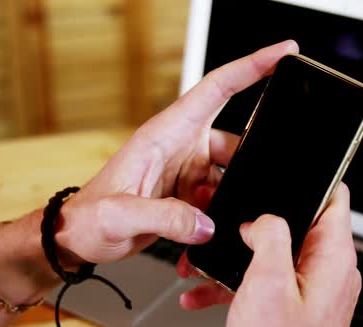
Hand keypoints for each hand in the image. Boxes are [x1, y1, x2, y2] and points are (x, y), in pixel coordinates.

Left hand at [54, 40, 299, 265]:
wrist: (80, 236)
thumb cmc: (89, 216)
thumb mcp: (120, 215)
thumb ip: (165, 218)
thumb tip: (206, 224)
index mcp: (165, 133)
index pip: (216, 89)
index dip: (252, 66)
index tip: (283, 53)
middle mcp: (180, 145)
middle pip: (235, 139)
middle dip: (250, 161)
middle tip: (258, 183)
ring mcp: (186, 167)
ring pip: (230, 171)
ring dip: (230, 195)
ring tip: (213, 216)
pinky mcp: (189, 190)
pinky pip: (219, 194)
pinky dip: (220, 211)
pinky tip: (207, 227)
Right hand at [177, 184, 361, 326]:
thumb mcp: (269, 283)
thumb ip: (270, 236)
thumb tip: (264, 217)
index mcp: (332, 257)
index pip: (335, 198)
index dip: (313, 177)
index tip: (288, 166)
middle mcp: (325, 270)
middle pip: (294, 223)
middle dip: (256, 221)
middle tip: (230, 217)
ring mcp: (309, 288)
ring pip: (270, 254)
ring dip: (237, 256)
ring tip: (206, 261)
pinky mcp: (291, 305)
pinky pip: (263, 282)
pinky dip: (235, 283)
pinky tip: (204, 290)